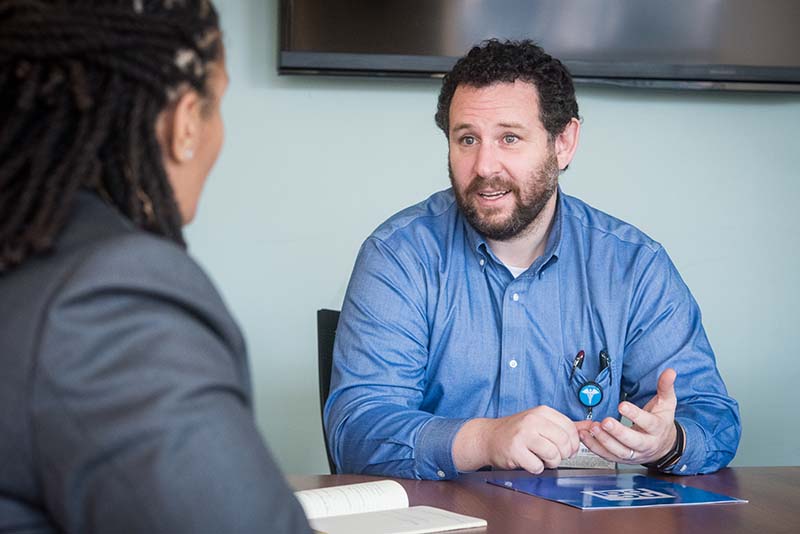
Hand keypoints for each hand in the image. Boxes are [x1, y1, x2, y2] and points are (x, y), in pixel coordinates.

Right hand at [453, 406, 579, 473]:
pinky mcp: (515, 450)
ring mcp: (523, 435)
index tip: (566, 448)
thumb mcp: (541, 421)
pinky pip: (537, 466)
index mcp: (542, 411)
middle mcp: (533, 420)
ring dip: (549, 463)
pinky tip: (527, 460)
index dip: (572, 444)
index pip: (571, 429)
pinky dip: (535, 468)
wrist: (488, 437)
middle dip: (562, 455)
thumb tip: (591, 426)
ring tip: (540, 458)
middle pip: (564, 443)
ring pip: (553, 455)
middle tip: (552, 456)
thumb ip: (566, 425)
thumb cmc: (517, 431)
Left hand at [576, 368, 677, 464]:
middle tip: (605, 422)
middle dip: (618, 432)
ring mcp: (634, 453)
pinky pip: (607, 456)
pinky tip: (585, 436)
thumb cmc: (661, 421)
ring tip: (593, 428)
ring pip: (619, 451)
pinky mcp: (622, 458)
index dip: (635, 415)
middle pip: (633, 441)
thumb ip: (665, 387)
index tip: (622, 405)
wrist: (663, 446)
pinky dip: (595, 447)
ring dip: (604, 440)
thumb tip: (670, 372)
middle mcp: (646, 444)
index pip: (648, 423)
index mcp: (657, 429)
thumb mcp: (667, 403)